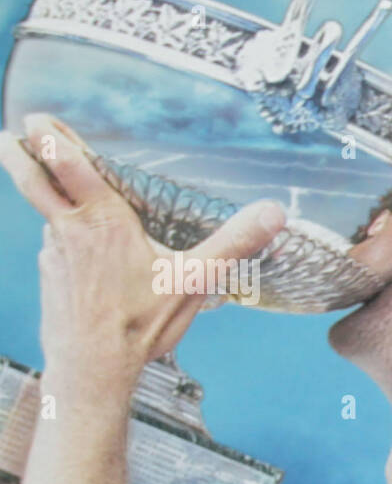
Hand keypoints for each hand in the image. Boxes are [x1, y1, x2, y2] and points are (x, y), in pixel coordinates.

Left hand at [0, 113, 285, 385]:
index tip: (35, 115)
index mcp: (102, 220)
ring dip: (49, 200)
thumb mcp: (194, 280)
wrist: (92, 368)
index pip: (65, 163)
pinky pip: (56, 250)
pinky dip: (64, 242)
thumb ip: (233, 243)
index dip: (49, 134)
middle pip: (31, 179)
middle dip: (18, 153)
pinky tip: (81, 257)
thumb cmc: (139, 324)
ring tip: (59, 193)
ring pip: (47, 217)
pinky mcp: (50, 279)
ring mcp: (53, 255)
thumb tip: (273, 212)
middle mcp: (69, 230)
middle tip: (9, 135)